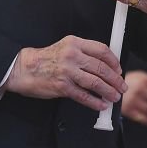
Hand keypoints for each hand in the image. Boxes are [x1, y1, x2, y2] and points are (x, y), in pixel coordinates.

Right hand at [5, 35, 125, 111]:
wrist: (24, 68)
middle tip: (121, 86)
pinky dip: (94, 102)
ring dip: (108, 91)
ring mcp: (67, 71)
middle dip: (115, 79)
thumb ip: (84, 53)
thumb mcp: (66, 47)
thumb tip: (105, 66)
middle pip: (101, 68)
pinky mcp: (62, 86)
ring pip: (95, 82)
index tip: (119, 69)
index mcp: (75, 43)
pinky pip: (83, 95)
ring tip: (115, 96)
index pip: (101, 50)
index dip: (114, 61)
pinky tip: (101, 104)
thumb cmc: (46, 59)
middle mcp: (72, 55)